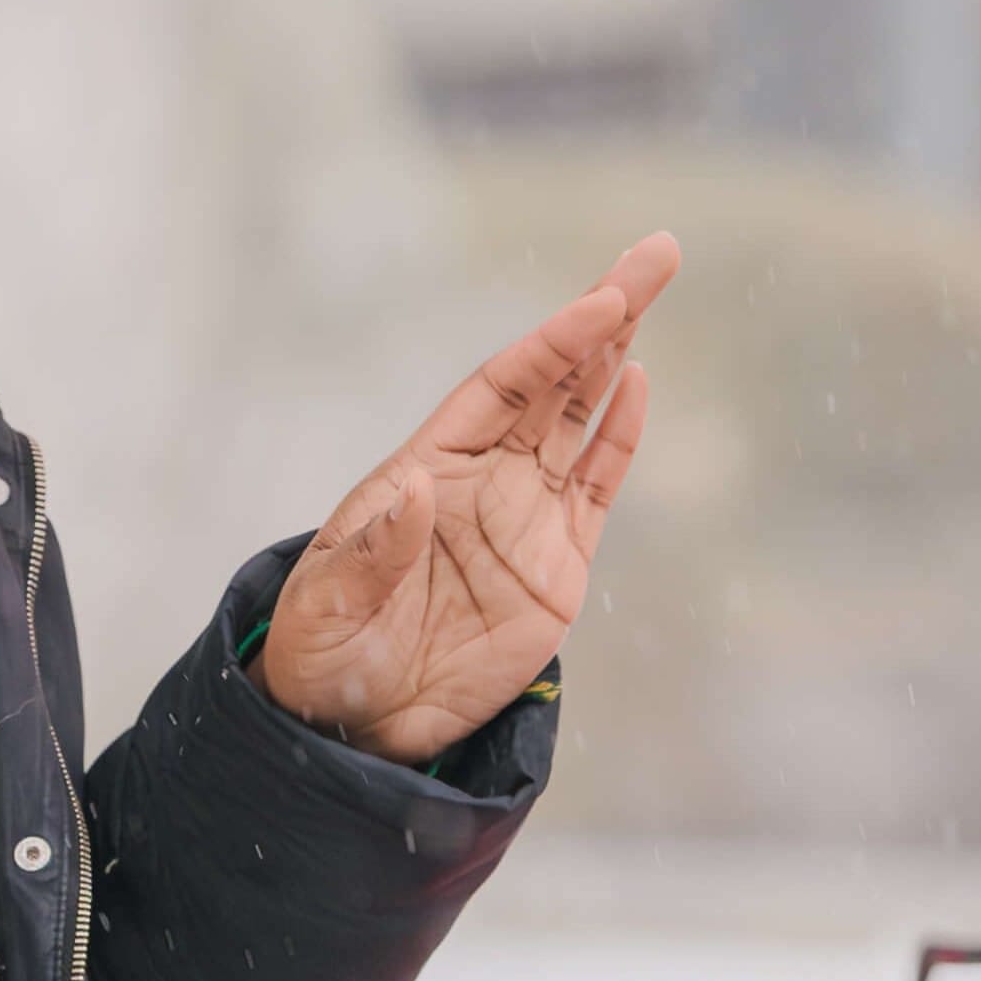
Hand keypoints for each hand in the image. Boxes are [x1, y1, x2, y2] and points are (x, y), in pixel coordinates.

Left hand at [261, 234, 679, 763]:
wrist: (357, 728)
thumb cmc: (323, 655)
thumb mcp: (330, 606)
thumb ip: (376, 552)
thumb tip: (417, 492)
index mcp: (422, 471)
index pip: (500, 388)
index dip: (553, 343)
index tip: (602, 300)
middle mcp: (478, 480)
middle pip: (551, 381)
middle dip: (603, 315)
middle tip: (658, 253)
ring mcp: (521, 520)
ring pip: (578, 419)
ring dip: (616, 356)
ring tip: (650, 289)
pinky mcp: (554, 570)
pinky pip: (594, 491)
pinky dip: (620, 439)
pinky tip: (639, 385)